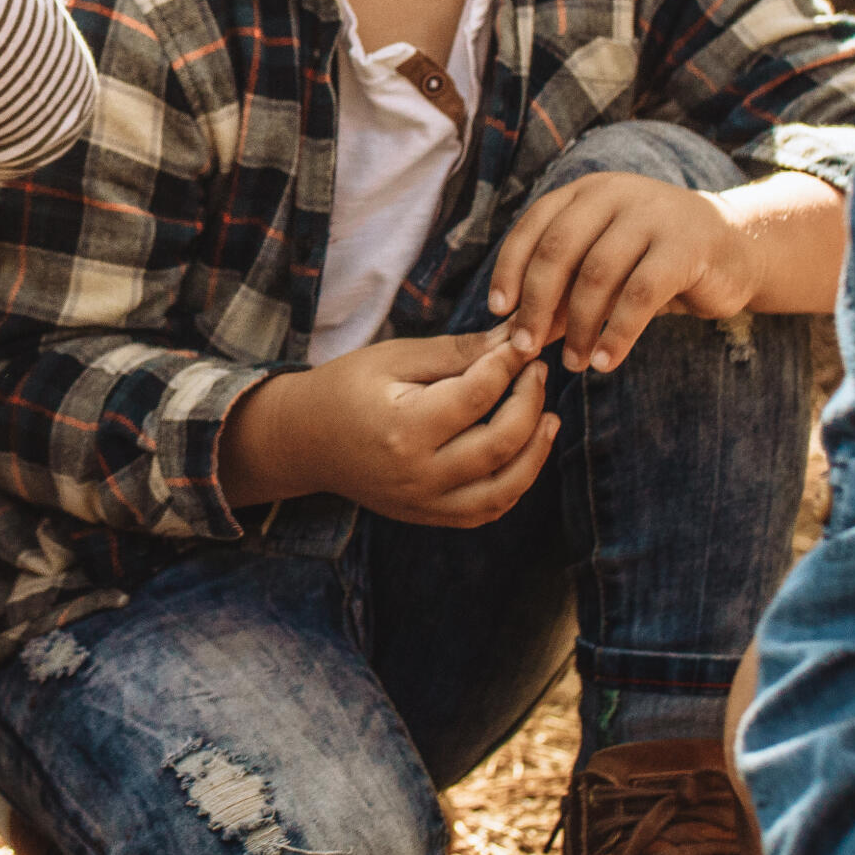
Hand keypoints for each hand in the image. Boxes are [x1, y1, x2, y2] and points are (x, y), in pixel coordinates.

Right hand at [221, 327, 554, 524]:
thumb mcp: (394, 358)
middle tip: (538, 372)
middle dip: (530, 402)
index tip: (524, 343)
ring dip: (537, 451)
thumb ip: (457, 352)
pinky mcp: (428, 516)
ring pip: (505, 488)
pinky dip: (516, 484)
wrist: (305, 441)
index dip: (509, 364)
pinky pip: (487, 510)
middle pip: (500, 443)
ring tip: (550, 417)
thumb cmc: (346, 389)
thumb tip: (515, 337)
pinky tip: (526, 453)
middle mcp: (417, 473)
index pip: (477, 395)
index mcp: (403, 427)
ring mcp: (424, 502)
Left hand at [489, 169, 843, 369]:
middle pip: (558, 249)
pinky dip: (618, 333)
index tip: (499, 313)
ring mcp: (654, 215)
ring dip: (579, 327)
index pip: (534, 226)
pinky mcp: (687, 246)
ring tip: (574, 364)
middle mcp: (616, 194)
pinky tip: (606, 360)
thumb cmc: (654, 263)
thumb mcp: (604, 268)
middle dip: (537, 304)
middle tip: (527, 348)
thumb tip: (515, 332)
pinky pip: (641, 294)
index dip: (510, 270)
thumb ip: (563, 290)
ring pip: (598, 274)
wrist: (735, 250)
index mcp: (587, 192)